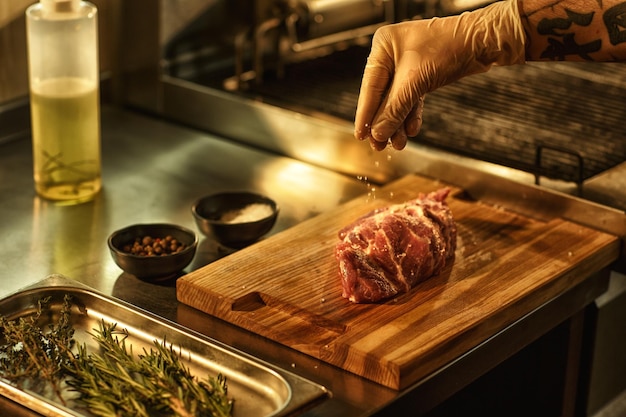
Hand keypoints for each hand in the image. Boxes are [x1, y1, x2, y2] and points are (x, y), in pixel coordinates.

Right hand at [354, 0, 525, 150]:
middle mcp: (392, 55)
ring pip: (397, 100)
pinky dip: (411, 115)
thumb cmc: (448, 48)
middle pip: (382, 96)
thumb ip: (393, 110)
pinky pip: (411, 99)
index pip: (369, 87)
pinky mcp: (422, 75)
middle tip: (379, 146)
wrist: (483, 41)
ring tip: (398, 144)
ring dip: (398, 123)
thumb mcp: (415, 82)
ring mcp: (407, 65)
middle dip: (384, 122)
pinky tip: (411, 130)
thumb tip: (377, 133)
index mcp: (383, 47)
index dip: (365, 114)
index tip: (360, 135)